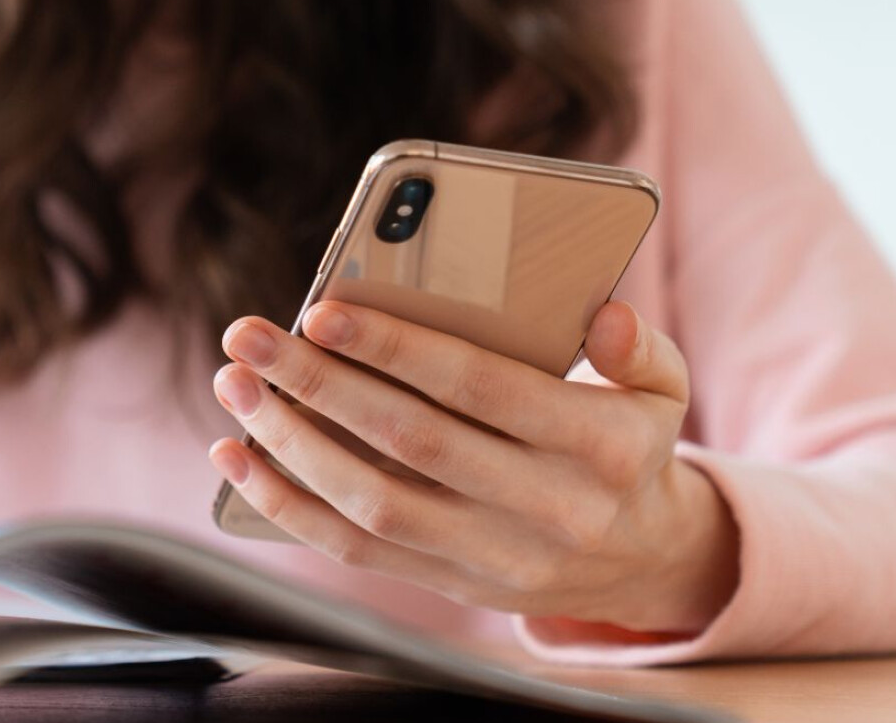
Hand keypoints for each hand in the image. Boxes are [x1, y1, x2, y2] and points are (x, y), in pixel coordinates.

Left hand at [207, 300, 737, 633]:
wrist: (640, 562)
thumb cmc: (628, 445)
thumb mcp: (660, 391)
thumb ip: (638, 347)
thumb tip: (604, 314)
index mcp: (600, 447)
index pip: (482, 389)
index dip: (398, 350)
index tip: (322, 311)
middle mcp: (547, 510)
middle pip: (412, 441)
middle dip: (318, 384)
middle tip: (248, 337)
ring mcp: (494, 557)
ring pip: (373, 504)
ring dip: (290, 444)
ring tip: (235, 387)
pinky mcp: (450, 584)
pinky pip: (354, 551)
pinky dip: (286, 505)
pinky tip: (238, 456)